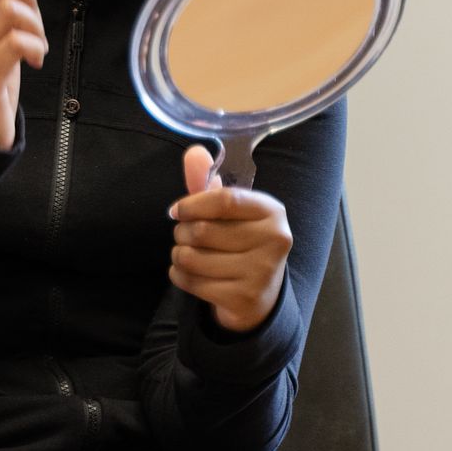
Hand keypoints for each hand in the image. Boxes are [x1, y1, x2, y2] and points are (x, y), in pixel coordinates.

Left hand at [167, 145, 291, 332]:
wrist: (259, 294)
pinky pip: (191, 282)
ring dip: (179, 255)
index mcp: (272, 211)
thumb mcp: (228, 211)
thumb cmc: (239, 242)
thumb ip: (207, 182)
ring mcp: (262, 272)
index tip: (176, 211)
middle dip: (182, 233)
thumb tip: (193, 152)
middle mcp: (274, 240)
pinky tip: (191, 274)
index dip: (191, 204)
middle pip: (203, 230)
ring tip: (189, 255)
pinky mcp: (245, 298)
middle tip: (186, 237)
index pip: (225, 199)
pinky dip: (180, 276)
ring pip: (192, 257)